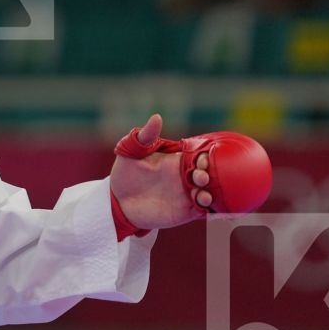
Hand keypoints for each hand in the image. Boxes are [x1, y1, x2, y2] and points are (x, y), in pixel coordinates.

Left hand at [108, 113, 213, 231]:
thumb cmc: (126, 172)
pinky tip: (204, 204)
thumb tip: (157, 117)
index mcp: (177, 160)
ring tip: (201, 194)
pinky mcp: (186, 212)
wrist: (117, 200)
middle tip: (199, 175)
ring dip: (210, 192)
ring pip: (210, 191)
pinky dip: (211, 207)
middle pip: (208, 173)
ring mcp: (187, 194)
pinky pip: (206, 210)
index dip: (205, 155)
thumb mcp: (133, 151)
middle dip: (209, 174)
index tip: (201, 157)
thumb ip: (146, 136)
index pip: (199, 155)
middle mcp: (186, 177)